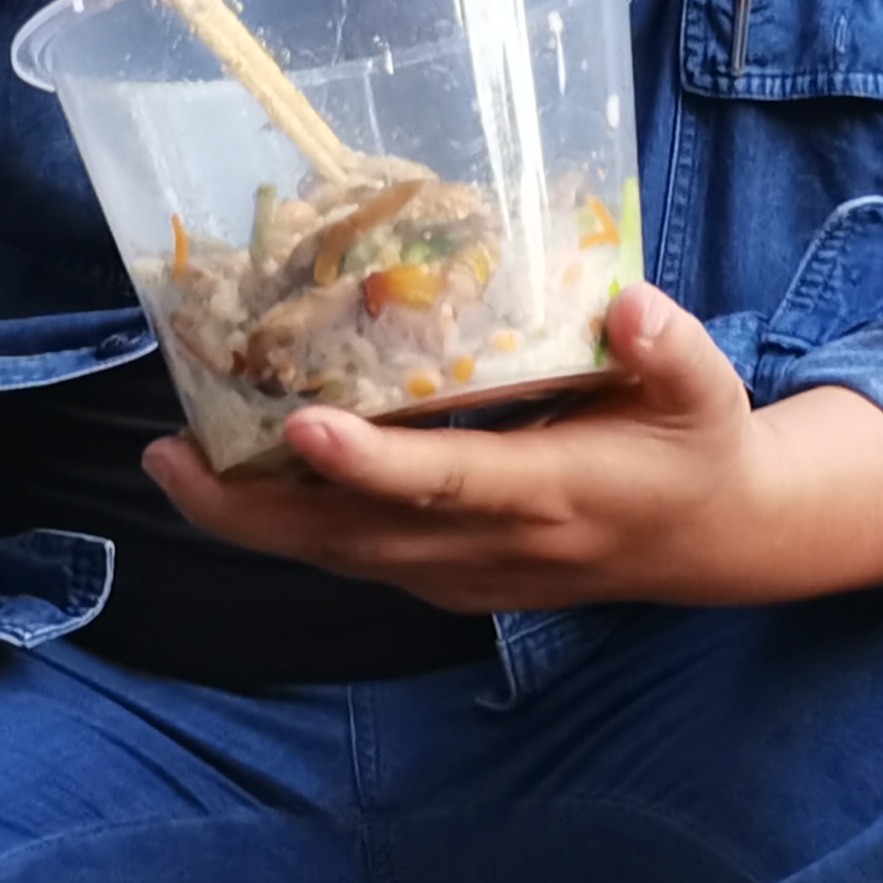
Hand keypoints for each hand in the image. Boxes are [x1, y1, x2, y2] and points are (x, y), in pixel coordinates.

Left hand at [138, 283, 882, 611]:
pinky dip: (290, 529)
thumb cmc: (699, 446)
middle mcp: (494, 545)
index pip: (450, 483)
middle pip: (355, 538)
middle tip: (167, 451)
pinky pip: (355, 560)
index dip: (374, 465)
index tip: (305, 428)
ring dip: (251, 520)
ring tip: (171, 461)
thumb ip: (669, 348)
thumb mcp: (707, 391)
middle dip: (255, 505)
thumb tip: (628, 301)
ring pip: (340, 557)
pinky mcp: (449, 581)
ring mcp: (465, 574)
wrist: (715, 541)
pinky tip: (241, 481)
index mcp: (554, 492)